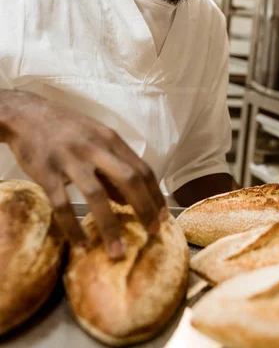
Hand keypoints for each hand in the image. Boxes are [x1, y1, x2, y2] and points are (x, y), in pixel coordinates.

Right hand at [0, 90, 166, 258]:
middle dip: (144, 209)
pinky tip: (82, 244)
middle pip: (129, 180)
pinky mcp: (47, 172)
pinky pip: (62, 204)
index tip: (164, 217)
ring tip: (118, 252)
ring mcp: (71, 159)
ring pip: (97, 196)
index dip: (156, 195)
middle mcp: (95, 148)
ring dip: (110, 226)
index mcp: (110, 139)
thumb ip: (114, 166)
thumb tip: (129, 201)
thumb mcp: (96, 139)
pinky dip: (73, 227)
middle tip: (153, 233)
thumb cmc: (67, 129)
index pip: (142, 169)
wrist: (28, 114)